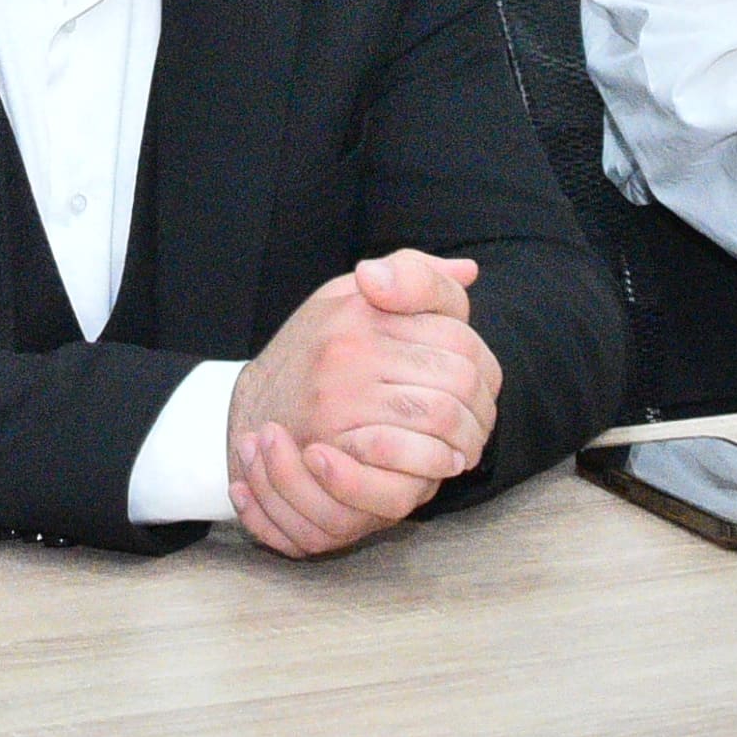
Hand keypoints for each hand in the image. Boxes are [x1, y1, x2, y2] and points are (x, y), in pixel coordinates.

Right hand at [227, 250, 501, 558]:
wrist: (253, 406)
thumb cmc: (312, 349)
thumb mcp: (349, 295)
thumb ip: (410, 277)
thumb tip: (469, 272)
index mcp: (363, 307)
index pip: (456, 332)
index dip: (483, 364)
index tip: (482, 385)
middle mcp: (352, 347)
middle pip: (457, 376)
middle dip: (481, 405)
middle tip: (481, 423)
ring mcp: (341, 396)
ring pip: (440, 415)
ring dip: (467, 437)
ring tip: (467, 446)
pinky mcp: (334, 444)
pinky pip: (408, 454)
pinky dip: (435, 463)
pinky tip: (441, 465)